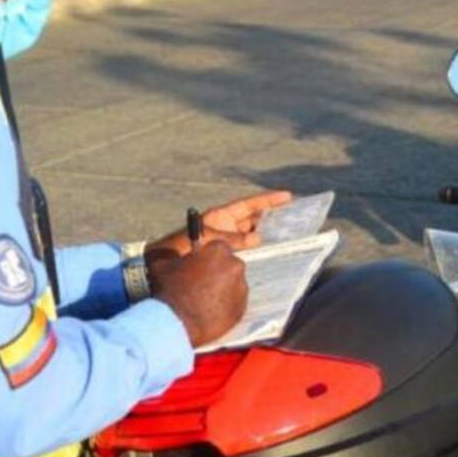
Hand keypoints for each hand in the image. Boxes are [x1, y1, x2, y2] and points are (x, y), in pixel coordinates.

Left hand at [146, 190, 292, 262]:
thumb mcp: (210, 237)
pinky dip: (255, 249)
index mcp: (222, 215)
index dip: (268, 200)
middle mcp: (225, 225)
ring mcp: (225, 239)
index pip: (250, 204)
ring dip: (266, 232)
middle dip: (271, 215)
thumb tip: (258, 238)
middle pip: (253, 217)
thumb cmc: (184, 245)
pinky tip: (266, 253)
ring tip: (286, 232)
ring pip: (250, 233)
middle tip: (293, 215)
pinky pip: (244, 248)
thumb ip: (234, 238)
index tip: (287, 196)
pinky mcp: (223, 253)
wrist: (164, 261)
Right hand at [149, 241, 246, 346]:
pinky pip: (234, 303)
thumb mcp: (163, 263)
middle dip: (217, 272)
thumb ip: (177, 255)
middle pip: (228, 265)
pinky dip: (225, 306)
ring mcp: (241, 289)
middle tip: (200, 284)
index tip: (198, 266)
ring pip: (233, 285)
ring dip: (222, 289)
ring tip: (203, 300)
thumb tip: (177, 257)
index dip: (207, 257)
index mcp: (218, 250)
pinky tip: (208, 311)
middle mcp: (235, 266)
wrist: (175, 323)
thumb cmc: (169, 290)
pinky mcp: (241, 309)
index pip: (218, 248)